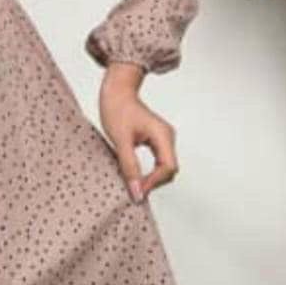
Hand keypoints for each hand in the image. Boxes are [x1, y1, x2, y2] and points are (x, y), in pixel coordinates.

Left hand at [99, 65, 178, 203]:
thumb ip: (129, 166)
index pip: (168, 168)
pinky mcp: (156, 140)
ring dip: (152, 179)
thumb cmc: (117, 109)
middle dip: (154, 182)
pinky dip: (149, 172)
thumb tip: (136, 191)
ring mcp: (163, 138)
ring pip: (164, 168)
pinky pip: (158, 162)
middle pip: (169, 170)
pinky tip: (136, 177)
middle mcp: (167, 137)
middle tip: (135, 191)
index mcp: (163, 135)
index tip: (137, 192)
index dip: (153, 183)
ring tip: (135, 186)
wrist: (116, 92)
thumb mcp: (120, 141)